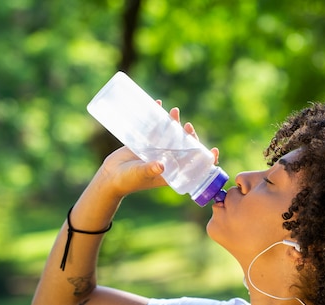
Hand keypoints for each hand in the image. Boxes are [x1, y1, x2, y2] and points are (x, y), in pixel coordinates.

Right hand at [97, 102, 218, 196]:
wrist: (110, 176)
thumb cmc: (127, 181)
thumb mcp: (140, 175)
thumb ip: (149, 170)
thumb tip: (161, 165)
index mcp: (173, 171)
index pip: (195, 166)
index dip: (206, 159)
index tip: (214, 150)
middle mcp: (168, 160)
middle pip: (185, 146)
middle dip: (190, 136)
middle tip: (187, 126)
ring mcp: (158, 150)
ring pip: (171, 134)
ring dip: (174, 123)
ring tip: (174, 111)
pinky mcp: (146, 141)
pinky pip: (155, 127)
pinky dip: (157, 116)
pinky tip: (158, 104)